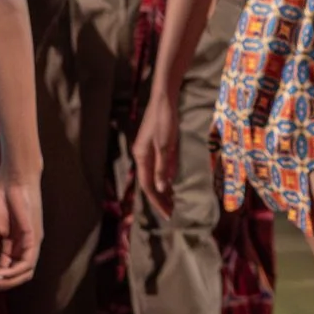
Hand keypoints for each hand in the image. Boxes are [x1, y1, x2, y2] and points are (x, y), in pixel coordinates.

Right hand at [0, 176, 41, 290]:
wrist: (11, 180)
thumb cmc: (1, 200)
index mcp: (13, 245)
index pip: (5, 269)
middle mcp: (24, 247)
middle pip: (17, 275)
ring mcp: (31, 243)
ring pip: (24, 272)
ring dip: (6, 282)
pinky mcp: (35, 238)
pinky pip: (28, 262)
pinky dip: (13, 272)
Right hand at [129, 94, 177, 224]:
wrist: (164, 99)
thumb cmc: (165, 121)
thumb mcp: (166, 145)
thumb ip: (163, 167)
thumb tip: (162, 188)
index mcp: (142, 157)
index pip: (148, 185)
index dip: (157, 200)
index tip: (167, 214)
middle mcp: (142, 156)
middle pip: (150, 183)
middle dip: (160, 199)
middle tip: (171, 212)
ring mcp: (148, 151)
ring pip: (154, 176)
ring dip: (162, 190)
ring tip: (172, 202)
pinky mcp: (155, 146)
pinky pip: (158, 167)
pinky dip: (164, 178)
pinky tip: (171, 184)